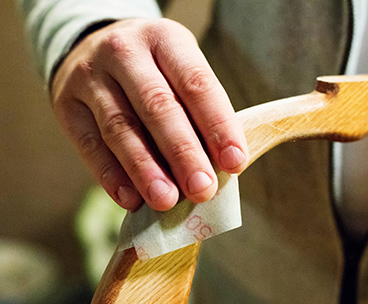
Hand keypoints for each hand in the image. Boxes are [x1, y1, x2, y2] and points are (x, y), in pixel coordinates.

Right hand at [51, 18, 247, 210]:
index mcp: (165, 39)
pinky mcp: (67, 104)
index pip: (196, 84)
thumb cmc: (153, 70)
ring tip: (166, 200)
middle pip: (157, 106)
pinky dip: (111, 176)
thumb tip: (218, 168)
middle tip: (202, 189)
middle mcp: (125, 52)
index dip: (218, 125)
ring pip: (120, 128)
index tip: (234, 163)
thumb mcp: (178, 70)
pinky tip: (131, 199)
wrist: (95, 48)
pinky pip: (90, 145)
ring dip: (145, 170)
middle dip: (183, 152)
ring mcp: (90, 76)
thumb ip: (197, 111)